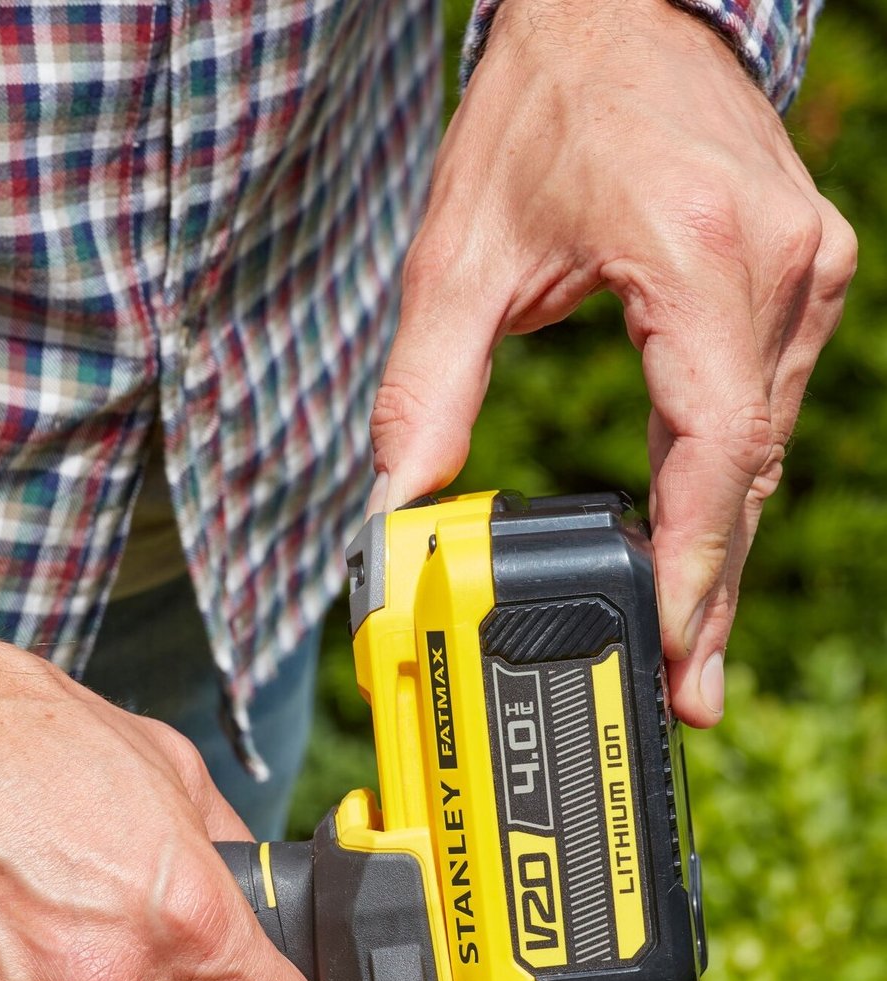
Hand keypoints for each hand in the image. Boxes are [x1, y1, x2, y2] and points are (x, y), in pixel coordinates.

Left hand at [370, 0, 855, 723]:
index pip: (712, 449)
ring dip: (721, 542)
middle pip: (747, 470)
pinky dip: (730, 477)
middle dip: (710, 589)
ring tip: (686, 638)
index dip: (696, 567)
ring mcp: (806, 268)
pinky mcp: (804, 272)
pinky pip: (768, 402)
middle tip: (687, 692)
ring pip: (765, 445)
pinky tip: (698, 537)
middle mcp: (777, 266)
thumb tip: (393, 507)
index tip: (678, 653)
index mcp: (696, 257)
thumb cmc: (541, 108)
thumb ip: (423, 388)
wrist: (621, 3)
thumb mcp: (461, 253)